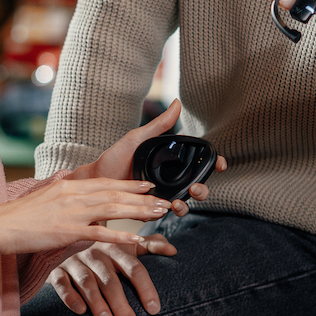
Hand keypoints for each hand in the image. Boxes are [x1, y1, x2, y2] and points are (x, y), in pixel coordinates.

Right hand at [0, 176, 171, 255]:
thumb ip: (64, 196)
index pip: (106, 182)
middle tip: (167, 201)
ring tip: (160, 214)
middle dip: (143, 197)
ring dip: (139, 211)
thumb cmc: (18, 217)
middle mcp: (73, 195)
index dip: (130, 184)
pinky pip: (98, 233)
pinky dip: (120, 235)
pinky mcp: (66, 231)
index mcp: (69, 186)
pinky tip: (136, 238)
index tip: (149, 185)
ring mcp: (70, 213)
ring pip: (112, 209)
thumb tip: (75, 193)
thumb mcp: (45, 199)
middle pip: (115, 193)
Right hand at [48, 232, 177, 315]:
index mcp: (116, 248)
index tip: (154, 309)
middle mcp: (96, 253)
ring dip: (96, 302)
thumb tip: (174, 250)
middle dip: (121, 303)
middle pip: (111, 279)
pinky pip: (61, 282)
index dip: (145, 288)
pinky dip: (70, 296)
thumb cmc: (104, 248)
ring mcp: (75, 261)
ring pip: (87, 282)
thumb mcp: (126, 243)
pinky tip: (79, 311)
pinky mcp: (57, 269)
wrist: (67, 235)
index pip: (134, 268)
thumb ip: (150, 245)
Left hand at [79, 99, 226, 215]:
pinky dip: (168, 212)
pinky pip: (164, 213)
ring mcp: (161, 195)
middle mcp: (170, 179)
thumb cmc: (115, 158)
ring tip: (178, 203)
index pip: (199, 163)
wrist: (95, 180)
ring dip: (187, 204)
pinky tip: (164, 209)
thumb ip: (159, 124)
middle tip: (195, 188)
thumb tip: (177, 102)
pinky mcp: (150, 210)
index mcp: (171, 161)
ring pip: (185, 202)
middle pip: (198, 185)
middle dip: (203, 189)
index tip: (220, 164)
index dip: (214, 164)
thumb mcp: (138, 138)